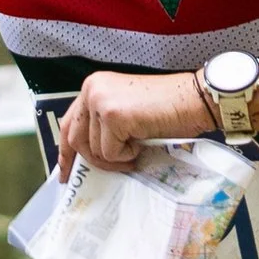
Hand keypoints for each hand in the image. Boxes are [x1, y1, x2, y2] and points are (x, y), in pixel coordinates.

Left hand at [54, 70, 205, 179]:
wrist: (194, 100)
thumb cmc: (167, 109)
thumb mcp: (126, 112)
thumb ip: (103, 125)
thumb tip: (86, 154)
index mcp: (94, 86)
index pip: (68, 123)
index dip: (65, 151)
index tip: (65, 172)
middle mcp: (92, 89)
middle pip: (76, 140)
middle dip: (96, 160)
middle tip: (120, 164)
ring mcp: (100, 101)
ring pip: (93, 149)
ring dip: (116, 157)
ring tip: (138, 145)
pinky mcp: (112, 115)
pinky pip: (110, 153)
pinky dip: (128, 155)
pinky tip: (143, 140)